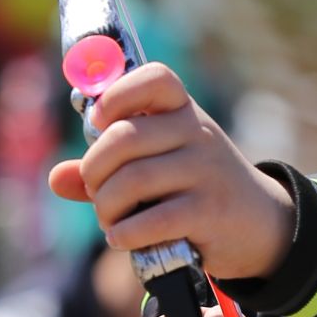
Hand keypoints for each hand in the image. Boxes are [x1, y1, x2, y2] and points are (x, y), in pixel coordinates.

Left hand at [49, 62, 295, 281]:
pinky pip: (151, 219)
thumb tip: (55, 178)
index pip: (154, 79)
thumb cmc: (197, 189)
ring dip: (106, 208)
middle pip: (124, 138)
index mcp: (184, 112)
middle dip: (94, 171)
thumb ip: (108, 169)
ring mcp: (206, 171)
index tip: (99, 121)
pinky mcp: (209, 211)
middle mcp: (197, 134)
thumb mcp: (160, 166)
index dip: (117, 95)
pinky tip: (123, 238)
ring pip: (131, 181)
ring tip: (110, 221)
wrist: (261, 224)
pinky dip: (125, 233)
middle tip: (96, 192)